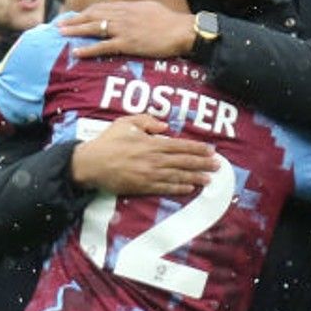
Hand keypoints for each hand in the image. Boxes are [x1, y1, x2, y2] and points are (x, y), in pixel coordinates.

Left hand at [61, 1, 197, 59]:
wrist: (182, 31)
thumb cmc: (172, 22)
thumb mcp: (151, 9)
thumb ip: (137, 10)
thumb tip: (130, 12)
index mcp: (128, 7)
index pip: (101, 8)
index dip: (85, 12)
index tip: (75, 16)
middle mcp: (122, 15)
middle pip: (92, 15)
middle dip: (74, 19)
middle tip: (59, 24)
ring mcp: (124, 29)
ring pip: (93, 28)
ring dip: (75, 30)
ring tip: (61, 34)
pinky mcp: (127, 43)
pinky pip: (103, 46)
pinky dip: (88, 49)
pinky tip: (76, 51)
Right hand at [70, 114, 217, 195]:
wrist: (92, 163)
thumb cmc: (109, 141)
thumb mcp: (127, 123)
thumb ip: (147, 121)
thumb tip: (165, 127)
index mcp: (152, 143)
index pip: (181, 146)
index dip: (197, 149)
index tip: (211, 150)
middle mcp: (154, 159)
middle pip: (184, 162)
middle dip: (202, 164)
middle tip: (218, 166)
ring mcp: (149, 175)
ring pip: (178, 176)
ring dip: (195, 178)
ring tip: (209, 179)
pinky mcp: (143, 187)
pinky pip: (164, 188)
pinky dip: (178, 189)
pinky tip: (189, 188)